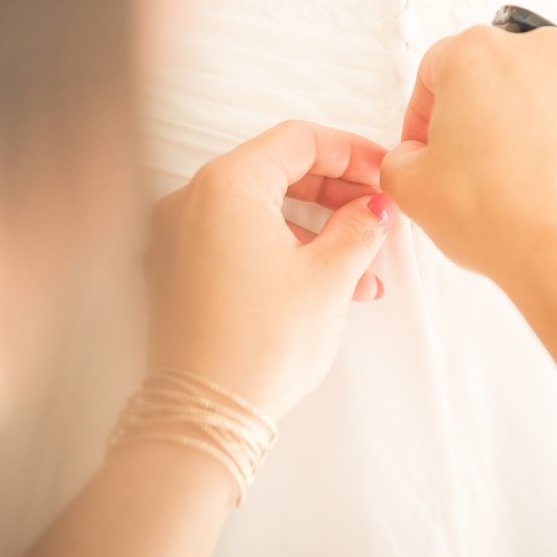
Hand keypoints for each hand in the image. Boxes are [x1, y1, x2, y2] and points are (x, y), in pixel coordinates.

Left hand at [146, 121, 396, 419]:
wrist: (204, 415)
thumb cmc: (260, 343)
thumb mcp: (328, 278)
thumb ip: (359, 228)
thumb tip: (375, 209)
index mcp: (225, 185)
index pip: (297, 141)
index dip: (350, 152)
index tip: (382, 172)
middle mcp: (190, 201)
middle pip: (276, 172)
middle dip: (335, 194)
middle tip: (376, 215)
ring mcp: (175, 238)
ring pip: (258, 212)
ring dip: (314, 230)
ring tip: (362, 269)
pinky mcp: (174, 273)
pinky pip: (235, 241)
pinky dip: (279, 251)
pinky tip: (323, 286)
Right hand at [380, 24, 556, 291]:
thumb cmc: (501, 216)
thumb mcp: (409, 189)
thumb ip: (399, 159)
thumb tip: (413, 159)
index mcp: (477, 55)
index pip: (435, 70)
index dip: (423, 114)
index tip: (427, 145)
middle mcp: (539, 53)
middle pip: (496, 75)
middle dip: (481, 115)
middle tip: (471, 165)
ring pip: (547, 96)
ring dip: (530, 128)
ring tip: (519, 182)